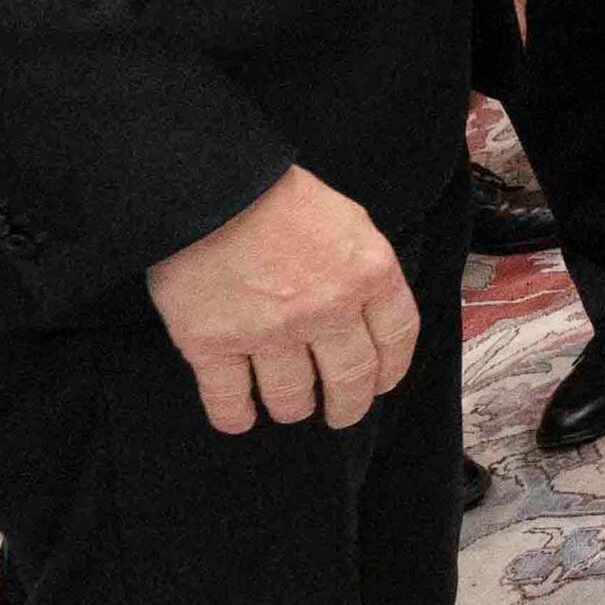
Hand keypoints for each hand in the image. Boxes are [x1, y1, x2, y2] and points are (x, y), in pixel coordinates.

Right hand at [145, 168, 417, 430]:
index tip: (381, 382)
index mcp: (367, 274)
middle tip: (341, 413)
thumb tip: (368, 307)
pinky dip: (235, 415)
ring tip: (290, 407)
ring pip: (292, 395)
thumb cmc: (277, 194)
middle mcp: (326, 311)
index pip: (396, 339)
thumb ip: (361, 267)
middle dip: (348, 404)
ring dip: (293, 407)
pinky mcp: (212, 343)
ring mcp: (269, 332)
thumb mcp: (347, 219)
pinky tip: (239, 419)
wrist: (208, 186)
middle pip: (350, 377)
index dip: (390, 369)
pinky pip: (228, 398)